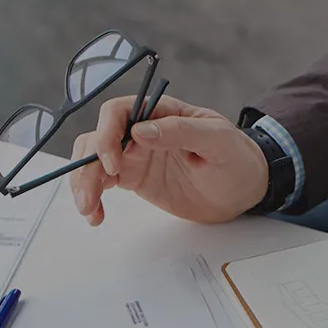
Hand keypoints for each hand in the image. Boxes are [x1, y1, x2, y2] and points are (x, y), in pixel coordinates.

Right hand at [68, 95, 268, 225]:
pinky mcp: (135, 178)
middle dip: (87, 165)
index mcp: (162, 112)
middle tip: (90, 197)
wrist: (244, 190)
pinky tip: (96, 215)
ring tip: (89, 210)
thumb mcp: (219, 140)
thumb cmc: (238, 158)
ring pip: (94, 160)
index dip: (107, 133)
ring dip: (83, 182)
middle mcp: (143, 130)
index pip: (119, 112)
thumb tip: (142, 130)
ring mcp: (136, 155)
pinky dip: (92, 196)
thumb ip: (182, 131)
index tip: (113, 163)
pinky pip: (102, 182)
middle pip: (98, 137)